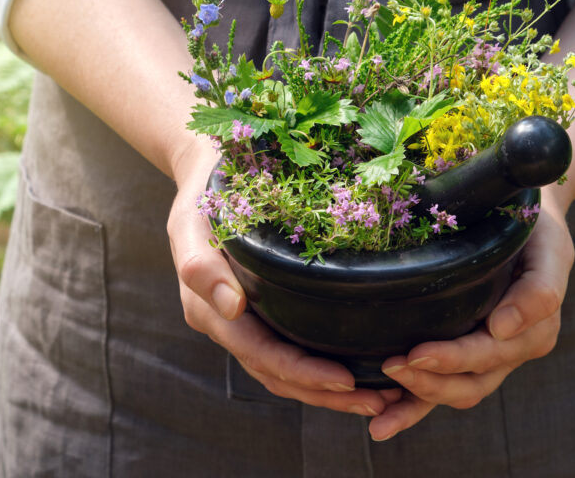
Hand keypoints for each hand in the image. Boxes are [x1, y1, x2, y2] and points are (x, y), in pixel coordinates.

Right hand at [166, 137, 401, 415]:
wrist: (206, 169)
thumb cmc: (203, 191)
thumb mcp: (192, 221)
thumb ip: (201, 266)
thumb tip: (230, 307)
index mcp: (208, 310)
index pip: (261, 353)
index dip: (303, 372)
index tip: (346, 380)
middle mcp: (226, 323)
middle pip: (278, 374)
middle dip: (326, 394)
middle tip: (380, 404)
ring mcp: (243, 322)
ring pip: (287, 373)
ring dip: (330, 392)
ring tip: (382, 399)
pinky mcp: (261, 312)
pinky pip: (291, 350)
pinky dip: (324, 367)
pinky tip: (362, 370)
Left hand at [369, 187, 574, 440]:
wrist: (527, 218)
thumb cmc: (535, 230)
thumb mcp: (549, 248)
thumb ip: (538, 290)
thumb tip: (503, 330)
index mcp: (535, 329)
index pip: (491, 354)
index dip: (454, 359)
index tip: (416, 354)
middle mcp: (513, 350)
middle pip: (471, 382)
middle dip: (429, 382)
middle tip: (389, 367)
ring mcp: (490, 357)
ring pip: (457, 392)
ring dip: (418, 401)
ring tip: (379, 408)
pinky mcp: (466, 354)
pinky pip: (442, 387)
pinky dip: (413, 406)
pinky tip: (382, 417)